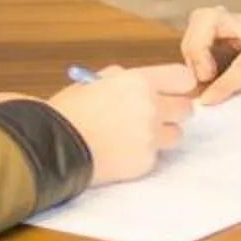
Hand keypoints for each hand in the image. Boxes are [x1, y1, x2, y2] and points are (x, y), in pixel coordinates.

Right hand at [49, 64, 196, 183]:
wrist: (54, 146)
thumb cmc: (69, 113)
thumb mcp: (93, 82)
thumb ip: (121, 78)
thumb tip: (135, 80)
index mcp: (139, 81)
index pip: (184, 79)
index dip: (179, 86)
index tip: (172, 91)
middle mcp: (150, 107)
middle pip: (186, 108)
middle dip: (173, 112)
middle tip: (157, 115)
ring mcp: (150, 136)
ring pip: (176, 135)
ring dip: (162, 135)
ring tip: (136, 135)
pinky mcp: (145, 161)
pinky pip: (156, 156)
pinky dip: (143, 154)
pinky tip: (122, 151)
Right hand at [178, 7, 240, 106]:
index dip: (227, 80)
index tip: (209, 101)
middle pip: (210, 18)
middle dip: (196, 46)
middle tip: (201, 77)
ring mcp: (240, 25)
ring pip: (202, 20)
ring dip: (192, 47)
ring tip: (198, 77)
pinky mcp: (231, 31)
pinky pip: (202, 30)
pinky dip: (194, 48)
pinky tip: (201, 73)